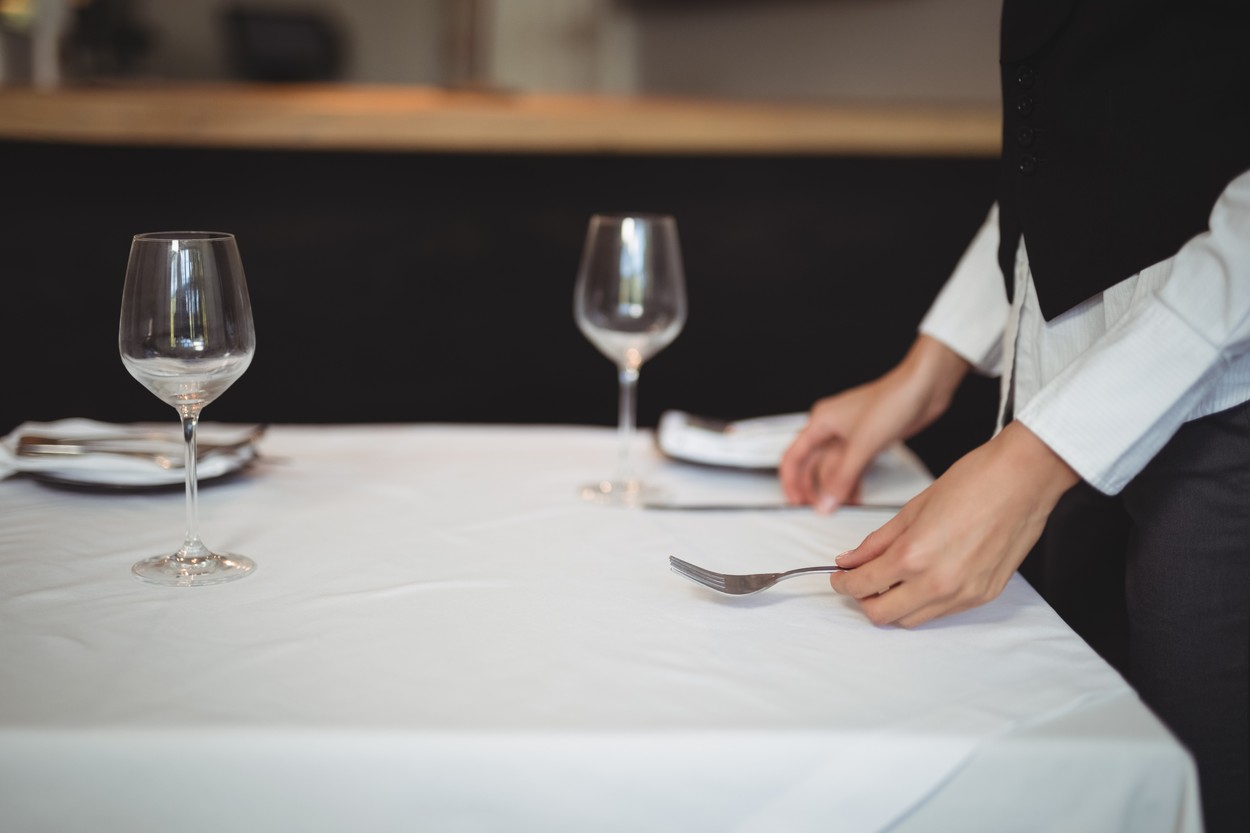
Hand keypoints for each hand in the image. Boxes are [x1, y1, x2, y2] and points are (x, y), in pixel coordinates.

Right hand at [779, 335, 968, 510]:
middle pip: (811, 463)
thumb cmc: (891, 401)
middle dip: (812, 488)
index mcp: (821, 422)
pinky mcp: (867, 440)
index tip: (794, 503)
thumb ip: (842, 478)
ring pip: (833, 466)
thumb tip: (826, 503)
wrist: (923, 388)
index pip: (794, 457)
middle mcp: (831, 427)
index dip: (791, 482)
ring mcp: (850, 434)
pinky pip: (852, 466)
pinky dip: (852, 481)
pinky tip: (856, 496)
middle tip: (815, 509)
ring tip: (837, 507)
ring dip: (834, 487)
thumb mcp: (862, 446)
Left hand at [828, 421, 1079, 626]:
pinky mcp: (983, 596)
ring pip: (912, 620)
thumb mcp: (912, 509)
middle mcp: (938, 583)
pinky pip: (942, 612)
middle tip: (859, 581)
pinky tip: (921, 579)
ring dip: (893, 605)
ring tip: (889, 580)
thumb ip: (878, 541)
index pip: (863, 585)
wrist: (1023, 480)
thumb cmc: (972, 483)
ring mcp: (963, 594)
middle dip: (863, 600)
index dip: (843, 582)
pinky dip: (923, 602)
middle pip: (882, 614)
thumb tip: (850, 559)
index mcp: (914, 556)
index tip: (839, 575)